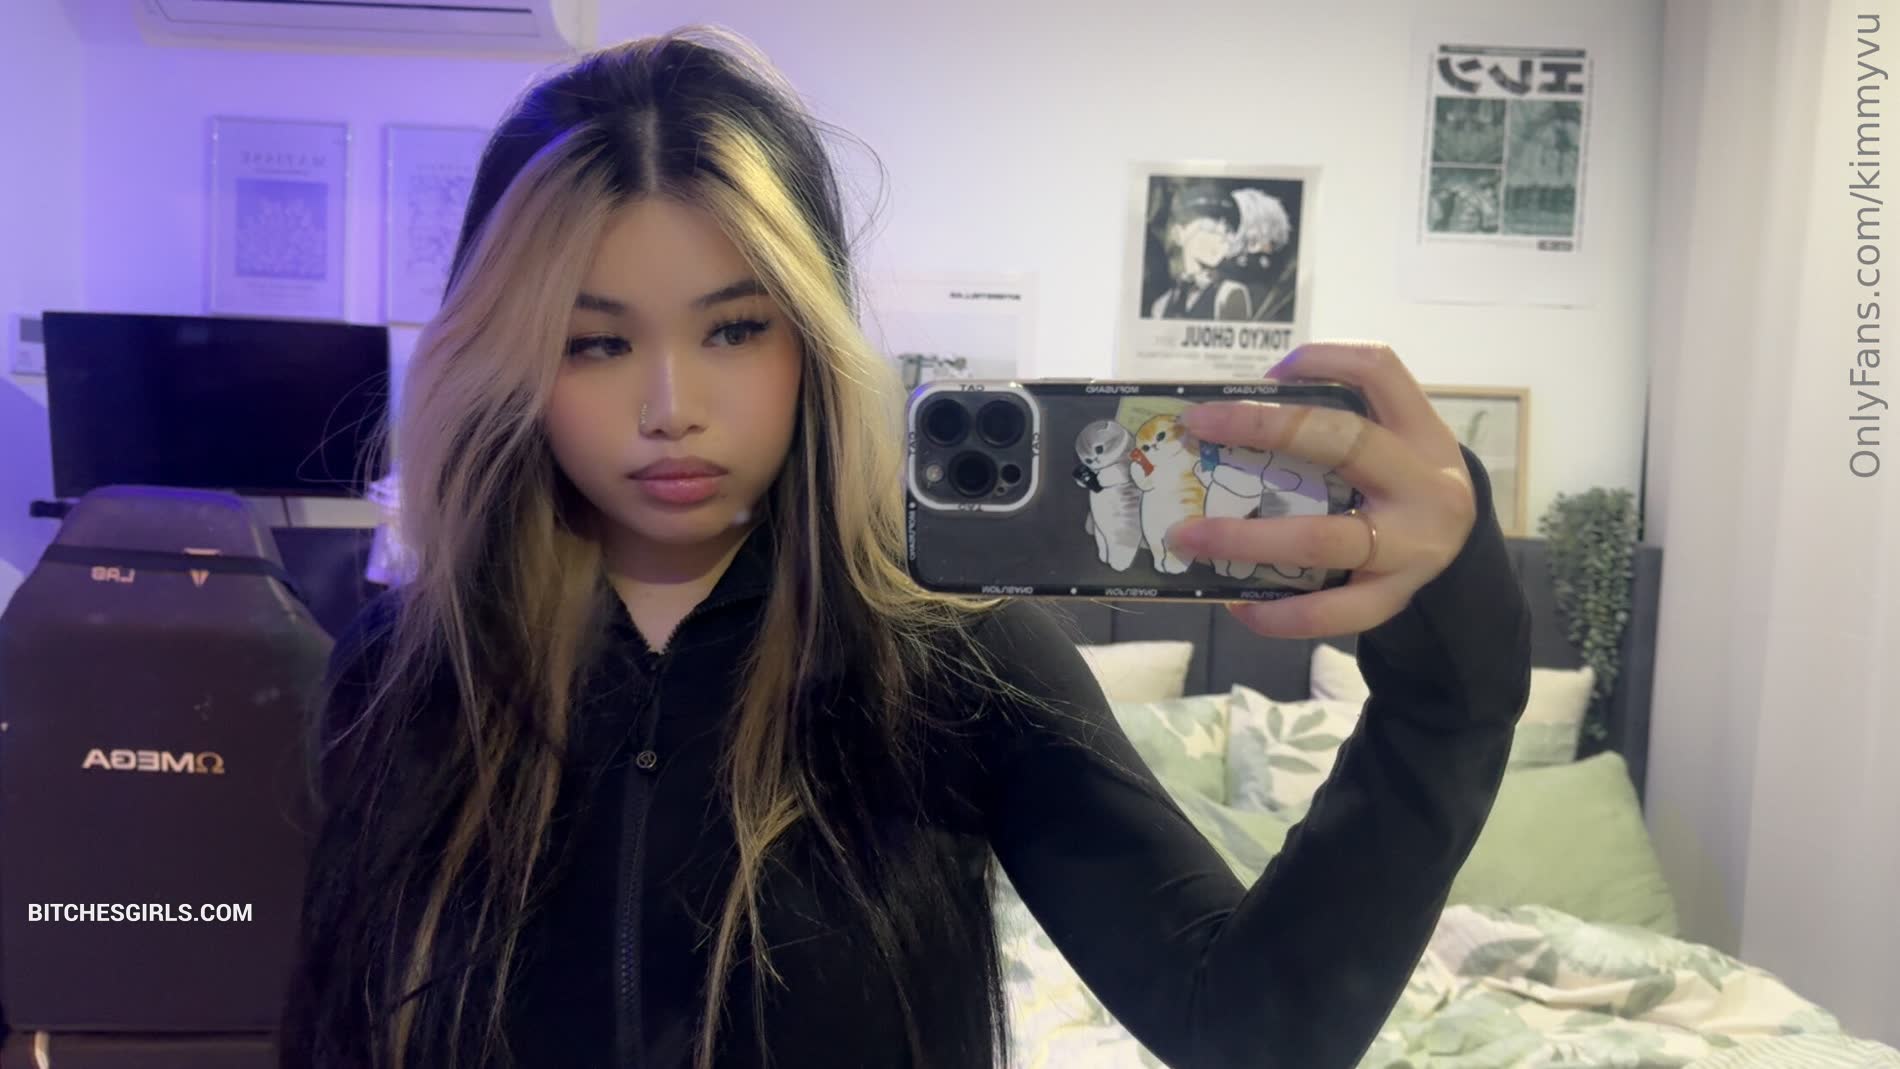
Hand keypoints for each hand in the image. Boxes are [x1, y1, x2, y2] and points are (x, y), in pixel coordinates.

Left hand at [1165, 342, 1477, 638]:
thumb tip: (1236, 411)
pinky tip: (1238, 605)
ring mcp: (1410, 546)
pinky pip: (1331, 612)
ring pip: (1322, 541)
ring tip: (1187, 537)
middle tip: (1198, 428)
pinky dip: (1278, 613)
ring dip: (1246, 539)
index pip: (1381, 370)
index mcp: (1420, 432)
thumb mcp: (1395, 438)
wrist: (1461, 554)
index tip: (1269, 370)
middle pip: (1344, 442)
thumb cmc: (1402, 483)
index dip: (1324, 358)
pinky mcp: (1393, 598)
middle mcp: (1423, 484)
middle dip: (1263, 428)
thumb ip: (1336, 419)